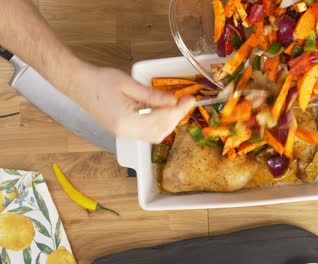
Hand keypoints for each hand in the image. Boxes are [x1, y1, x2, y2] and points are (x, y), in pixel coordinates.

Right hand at [79, 66, 194, 142]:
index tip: (189, 100)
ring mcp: (123, 134)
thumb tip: (174, 102)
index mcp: (126, 120)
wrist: (77, 83)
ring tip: (177, 106)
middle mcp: (125, 132)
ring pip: (154, 135)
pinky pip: (146, 133)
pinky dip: (159, 124)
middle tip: (186, 102)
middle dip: (176, 118)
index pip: (160, 120)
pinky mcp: (123, 131)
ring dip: (169, 123)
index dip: (178, 111)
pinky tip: (163, 111)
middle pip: (159, 132)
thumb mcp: (129, 84)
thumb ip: (153, 96)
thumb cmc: (100, 80)